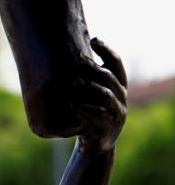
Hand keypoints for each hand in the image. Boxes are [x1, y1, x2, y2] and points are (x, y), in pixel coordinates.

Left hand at [74, 38, 126, 153]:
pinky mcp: (107, 129)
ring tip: (72, 83)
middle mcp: (121, 98)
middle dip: (92, 69)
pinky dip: (84, 109)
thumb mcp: (88, 96)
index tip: (94, 39)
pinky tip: (71, 105)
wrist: (94, 145)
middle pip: (109, 77)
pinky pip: (98, 116)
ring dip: (88, 88)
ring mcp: (117, 114)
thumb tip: (63, 53)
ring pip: (106, 95)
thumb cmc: (88, 115)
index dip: (107, 51)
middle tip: (75, 62)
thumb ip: (83, 78)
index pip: (116, 64)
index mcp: (118, 87)